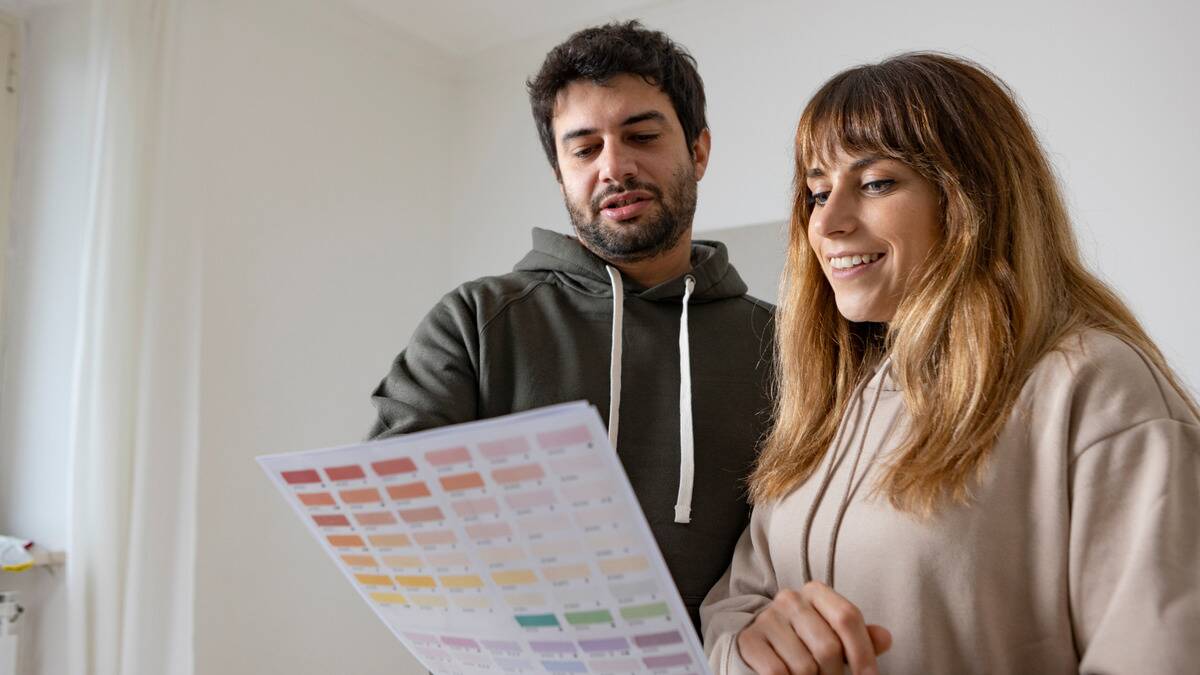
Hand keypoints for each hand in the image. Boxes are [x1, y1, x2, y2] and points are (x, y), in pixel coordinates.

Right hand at [736, 581, 891, 674]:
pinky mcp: (750, 640)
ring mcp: (767, 618)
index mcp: (815, 591)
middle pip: (828, 647)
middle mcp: (790, 599)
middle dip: (836, 674)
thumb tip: (885, 638)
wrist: (763, 644)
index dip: (863, 652)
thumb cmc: (807, 640)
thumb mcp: (835, 635)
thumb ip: (861, 637)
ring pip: (805, 666)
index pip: (847, 617)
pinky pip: (778, 672)